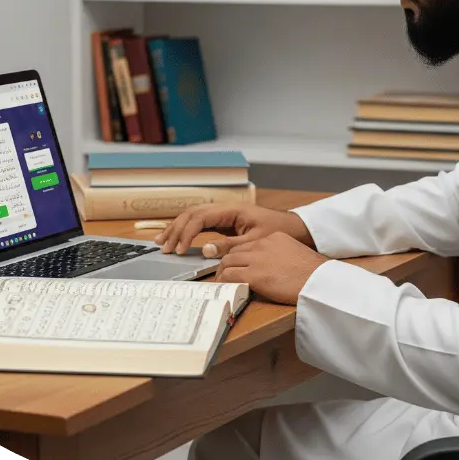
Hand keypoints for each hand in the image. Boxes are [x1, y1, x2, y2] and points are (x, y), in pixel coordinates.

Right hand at [154, 203, 314, 256]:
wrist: (296, 229)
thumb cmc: (279, 232)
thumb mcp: (256, 243)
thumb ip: (231, 246)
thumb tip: (207, 250)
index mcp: (232, 210)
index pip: (200, 218)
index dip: (187, 233)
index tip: (180, 250)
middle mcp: (225, 209)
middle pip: (192, 214)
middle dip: (176, 230)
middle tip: (164, 247)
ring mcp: (224, 215)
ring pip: (194, 217)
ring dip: (178, 229)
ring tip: (163, 241)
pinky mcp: (226, 223)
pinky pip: (201, 224)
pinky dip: (188, 231)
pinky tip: (178, 239)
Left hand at [212, 232, 329, 304]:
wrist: (319, 281)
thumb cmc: (314, 273)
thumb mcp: (295, 254)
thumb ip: (280, 255)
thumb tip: (272, 267)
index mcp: (274, 238)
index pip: (248, 244)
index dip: (240, 256)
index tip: (238, 265)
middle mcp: (262, 244)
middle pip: (234, 251)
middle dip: (227, 263)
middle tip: (225, 275)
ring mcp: (257, 259)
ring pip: (228, 262)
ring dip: (223, 273)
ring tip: (222, 283)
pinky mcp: (254, 275)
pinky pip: (230, 276)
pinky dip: (223, 282)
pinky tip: (224, 289)